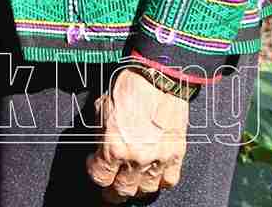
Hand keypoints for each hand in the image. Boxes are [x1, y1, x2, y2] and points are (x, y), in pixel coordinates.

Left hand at [87, 68, 191, 199]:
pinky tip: (153, 176)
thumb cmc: (127, 90)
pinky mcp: (177, 155)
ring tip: (132, 183)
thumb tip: (98, 149)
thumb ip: (99, 136)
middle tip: (111, 191)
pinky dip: (160, 182)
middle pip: (123, 190)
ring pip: (146, 189)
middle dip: (114, 192)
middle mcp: (136, 158)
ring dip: (137, 188)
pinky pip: (169, 181)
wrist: (157, 79)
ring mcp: (159, 159)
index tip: (95, 168)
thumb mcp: (101, 111)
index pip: (101, 178)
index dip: (96, 174)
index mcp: (113, 148)